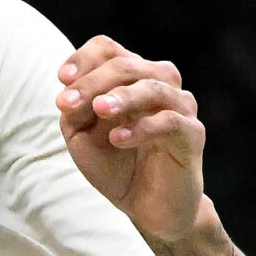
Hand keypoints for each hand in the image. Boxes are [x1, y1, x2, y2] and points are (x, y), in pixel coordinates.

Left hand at [57, 36, 209, 244]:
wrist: (147, 207)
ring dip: (122, 95)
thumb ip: (74, 111)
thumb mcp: (81, 136)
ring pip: (154, 86)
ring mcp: (179, 107)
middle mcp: (158, 85)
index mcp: (130, 79)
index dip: (84, 58)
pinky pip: (171, 121)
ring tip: (99, 109)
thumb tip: (71, 89)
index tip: (62, 79)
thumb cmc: (114, 165)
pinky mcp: (193, 135)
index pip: (109, 49)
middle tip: (66, 104)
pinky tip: (117, 138)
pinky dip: (142, 126)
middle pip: (127, 65)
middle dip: (92, 82)